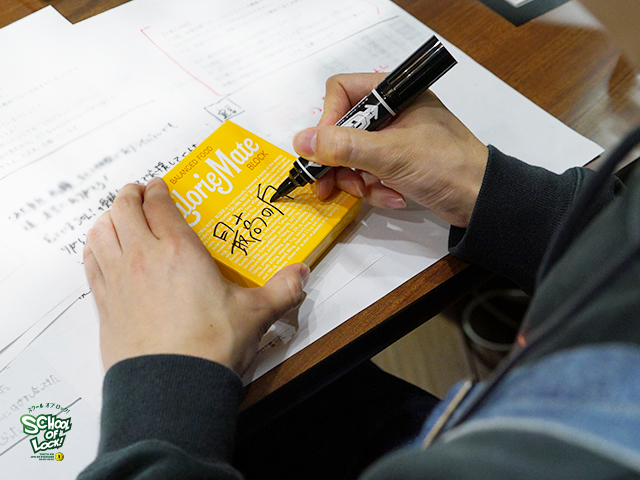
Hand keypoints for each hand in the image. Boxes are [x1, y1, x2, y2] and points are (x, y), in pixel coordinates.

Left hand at [83, 178, 308, 374]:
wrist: (172, 387)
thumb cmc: (209, 347)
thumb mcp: (255, 314)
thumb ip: (281, 290)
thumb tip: (300, 275)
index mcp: (179, 251)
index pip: (159, 205)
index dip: (158, 190)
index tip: (160, 186)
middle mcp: (143, 257)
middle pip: (124, 210)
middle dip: (130, 196)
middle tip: (137, 192)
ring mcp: (119, 280)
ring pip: (101, 233)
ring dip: (108, 218)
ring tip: (116, 215)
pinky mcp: (105, 305)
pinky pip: (91, 264)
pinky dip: (93, 248)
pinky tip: (99, 250)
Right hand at [293, 73, 488, 227]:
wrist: (480, 201)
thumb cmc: (448, 166)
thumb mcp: (391, 155)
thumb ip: (344, 147)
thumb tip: (303, 140)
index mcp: (394, 94)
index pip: (341, 93)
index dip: (328, 121)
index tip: (325, 149)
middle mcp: (391, 112)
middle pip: (341, 130)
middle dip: (338, 160)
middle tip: (329, 184)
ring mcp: (392, 139)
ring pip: (351, 156)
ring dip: (356, 179)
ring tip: (369, 192)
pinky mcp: (396, 163)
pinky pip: (368, 173)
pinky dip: (375, 189)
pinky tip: (394, 197)